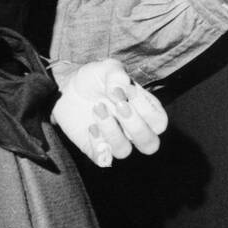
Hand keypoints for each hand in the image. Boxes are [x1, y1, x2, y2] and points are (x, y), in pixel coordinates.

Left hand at [52, 59, 167, 166]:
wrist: (68, 88)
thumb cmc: (95, 78)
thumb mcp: (107, 68)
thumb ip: (117, 74)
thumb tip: (121, 89)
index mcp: (144, 111)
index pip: (159, 121)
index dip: (145, 108)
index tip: (126, 89)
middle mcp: (133, 130)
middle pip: (150, 144)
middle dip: (135, 126)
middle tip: (119, 105)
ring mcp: (115, 141)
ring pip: (124, 151)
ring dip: (112, 130)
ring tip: (97, 108)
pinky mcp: (96, 149)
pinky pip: (102, 159)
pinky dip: (97, 144)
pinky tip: (90, 126)